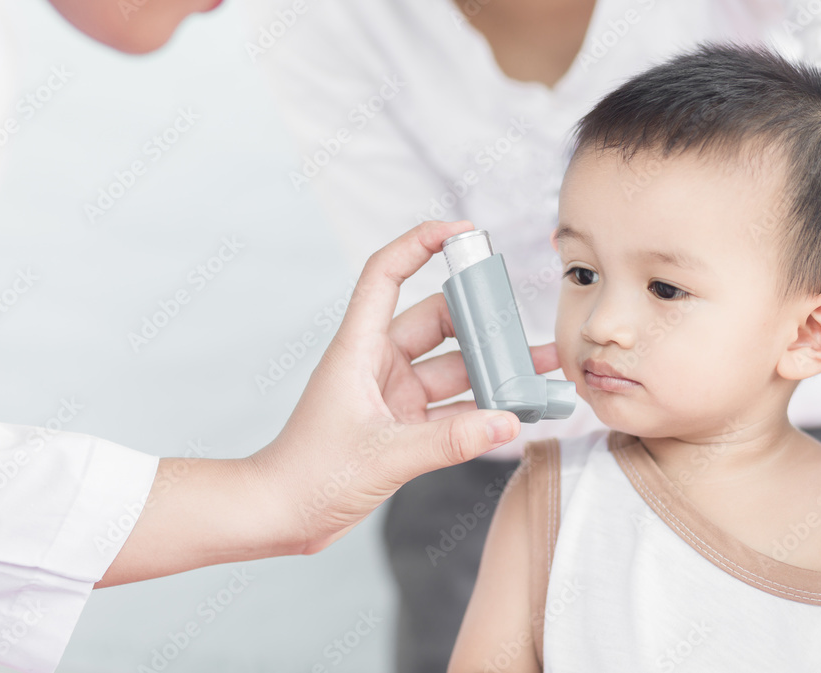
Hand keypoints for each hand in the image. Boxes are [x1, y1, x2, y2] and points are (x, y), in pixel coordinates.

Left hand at [97, 220, 558, 585]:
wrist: (280, 515)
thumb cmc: (307, 475)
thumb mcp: (383, 455)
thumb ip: (448, 440)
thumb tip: (507, 422)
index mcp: (359, 349)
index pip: (386, 274)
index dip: (421, 244)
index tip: (463, 232)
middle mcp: (378, 363)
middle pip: (437, 321)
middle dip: (482, 321)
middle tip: (524, 325)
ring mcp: (393, 394)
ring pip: (452, 367)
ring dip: (491, 369)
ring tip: (539, 369)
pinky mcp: (403, 424)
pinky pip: (452, 406)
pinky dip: (482, 409)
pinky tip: (516, 411)